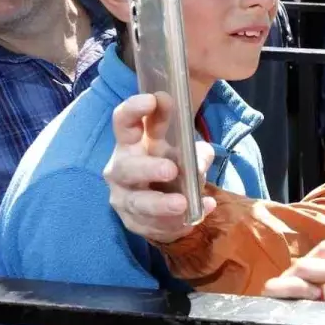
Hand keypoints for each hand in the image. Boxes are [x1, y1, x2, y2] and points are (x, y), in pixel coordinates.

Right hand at [103, 94, 216, 242]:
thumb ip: (195, 152)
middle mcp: (121, 169)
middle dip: (147, 168)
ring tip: (183, 203)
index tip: (152, 100)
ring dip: (160, 204)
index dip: (134, 110)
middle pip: (125, 168)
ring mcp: (124, 197)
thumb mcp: (184, 155)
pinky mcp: (133, 222)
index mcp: (132, 144)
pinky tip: (199, 213)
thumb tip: (203, 155)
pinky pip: (153, 225)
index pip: (124, 123)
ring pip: (137, 202)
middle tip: (170, 169)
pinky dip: (177, 222)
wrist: (165, 207)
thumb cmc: (170, 169)